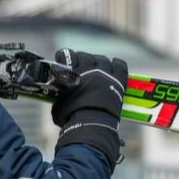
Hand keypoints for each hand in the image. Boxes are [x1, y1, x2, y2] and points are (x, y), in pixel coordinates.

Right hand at [51, 49, 128, 167]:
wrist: (91, 124)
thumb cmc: (72, 117)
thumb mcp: (58, 103)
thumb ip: (60, 94)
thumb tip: (60, 95)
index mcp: (73, 72)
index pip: (66, 55)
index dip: (63, 56)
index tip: (62, 58)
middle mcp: (89, 69)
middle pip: (85, 56)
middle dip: (81, 59)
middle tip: (79, 66)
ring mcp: (105, 74)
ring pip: (102, 60)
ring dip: (97, 62)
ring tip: (96, 68)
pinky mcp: (118, 81)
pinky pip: (120, 66)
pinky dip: (116, 64)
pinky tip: (114, 65)